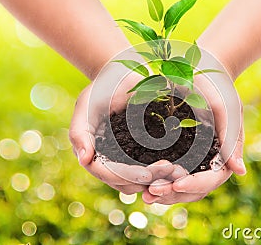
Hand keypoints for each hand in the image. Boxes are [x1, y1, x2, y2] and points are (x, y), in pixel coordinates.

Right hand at [69, 69, 182, 193]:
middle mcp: (110, 162)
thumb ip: (79, 132)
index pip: (107, 174)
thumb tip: (84, 160)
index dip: (126, 176)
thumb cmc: (100, 90)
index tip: (146, 175)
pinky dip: (165, 172)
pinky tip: (181, 167)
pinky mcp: (144, 153)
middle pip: (126, 183)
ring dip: (159, 180)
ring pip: (141, 181)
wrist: (121, 77)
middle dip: (148, 181)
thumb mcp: (85, 106)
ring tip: (178, 172)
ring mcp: (127, 160)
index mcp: (94, 154)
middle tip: (169, 171)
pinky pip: (153, 168)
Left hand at [142, 68, 246, 203]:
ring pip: (178, 185)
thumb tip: (239, 173)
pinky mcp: (175, 152)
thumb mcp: (226, 109)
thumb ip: (231, 140)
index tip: (176, 184)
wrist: (201, 70)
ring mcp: (190, 158)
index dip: (195, 185)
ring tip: (144, 194)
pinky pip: (165, 172)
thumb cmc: (218, 88)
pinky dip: (154, 179)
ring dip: (162, 192)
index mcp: (223, 155)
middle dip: (173, 194)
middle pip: (193, 189)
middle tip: (152, 194)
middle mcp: (207, 161)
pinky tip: (139, 181)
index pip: (211, 179)